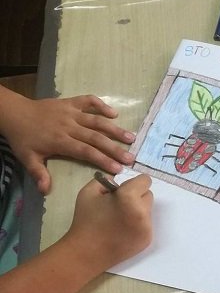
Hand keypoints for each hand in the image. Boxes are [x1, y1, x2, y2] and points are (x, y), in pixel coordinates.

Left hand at [0, 92, 135, 193]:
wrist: (15, 113)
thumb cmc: (23, 138)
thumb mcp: (27, 158)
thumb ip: (39, 174)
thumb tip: (46, 191)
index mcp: (60, 141)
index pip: (85, 151)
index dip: (102, 160)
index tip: (118, 169)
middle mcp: (69, 126)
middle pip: (95, 138)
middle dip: (114, 148)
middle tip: (131, 157)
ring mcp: (71, 112)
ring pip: (96, 121)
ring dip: (114, 129)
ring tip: (131, 137)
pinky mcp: (70, 102)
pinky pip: (88, 101)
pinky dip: (101, 105)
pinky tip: (114, 113)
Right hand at [65, 174, 152, 272]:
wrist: (85, 253)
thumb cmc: (85, 220)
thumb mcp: (89, 192)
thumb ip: (106, 181)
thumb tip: (119, 184)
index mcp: (129, 197)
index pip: (145, 180)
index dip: (134, 184)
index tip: (123, 191)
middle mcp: (143, 212)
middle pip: (148, 195)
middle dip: (137, 196)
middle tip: (119, 205)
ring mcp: (147, 228)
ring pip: (148, 210)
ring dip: (138, 210)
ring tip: (119, 219)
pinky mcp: (147, 240)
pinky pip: (146, 224)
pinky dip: (137, 224)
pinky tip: (122, 230)